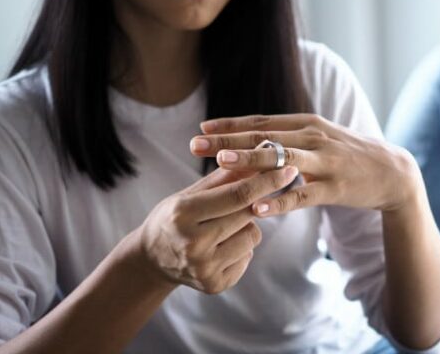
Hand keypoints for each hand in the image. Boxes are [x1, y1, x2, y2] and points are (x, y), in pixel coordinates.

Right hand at [134, 165, 298, 293]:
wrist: (151, 261)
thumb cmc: (173, 219)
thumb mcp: (190, 193)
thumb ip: (224, 177)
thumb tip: (259, 154)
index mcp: (183, 213)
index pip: (238, 194)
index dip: (267, 181)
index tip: (288, 168)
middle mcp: (193, 243)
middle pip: (248, 214)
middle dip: (257, 202)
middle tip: (252, 196)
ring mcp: (204, 268)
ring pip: (253, 236)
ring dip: (246, 226)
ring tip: (222, 228)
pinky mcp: (214, 285)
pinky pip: (248, 256)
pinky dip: (241, 248)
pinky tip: (220, 247)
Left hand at [189, 114, 421, 217]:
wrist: (392, 171)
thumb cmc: (348, 154)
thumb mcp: (319, 138)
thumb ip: (289, 138)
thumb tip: (253, 140)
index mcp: (306, 124)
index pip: (261, 122)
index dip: (230, 125)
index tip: (201, 128)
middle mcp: (313, 137)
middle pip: (264, 136)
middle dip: (227, 140)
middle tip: (196, 143)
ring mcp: (325, 161)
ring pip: (281, 159)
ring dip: (250, 161)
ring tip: (222, 164)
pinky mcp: (335, 187)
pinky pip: (303, 195)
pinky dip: (280, 201)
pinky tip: (259, 208)